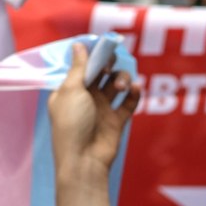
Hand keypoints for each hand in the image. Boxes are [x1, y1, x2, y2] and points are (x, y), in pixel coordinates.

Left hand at [48, 43, 138, 181]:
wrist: (84, 160)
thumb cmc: (72, 125)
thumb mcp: (71, 90)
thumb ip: (79, 67)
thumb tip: (79, 45)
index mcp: (69, 89)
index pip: (82, 66)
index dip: (92, 55)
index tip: (101, 45)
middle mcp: (86, 97)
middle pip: (101, 73)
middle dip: (108, 64)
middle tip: (110, 64)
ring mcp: (102, 109)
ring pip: (116, 85)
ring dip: (121, 79)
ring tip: (120, 86)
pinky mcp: (116, 120)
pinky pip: (128, 102)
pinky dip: (133, 94)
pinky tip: (135, 89)